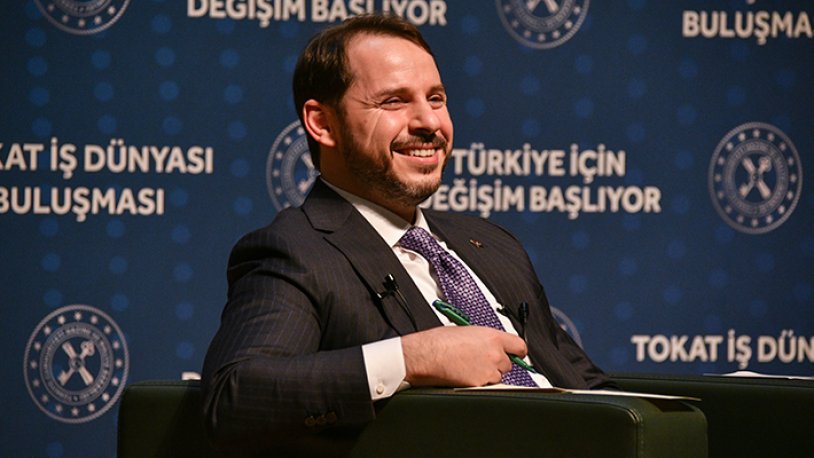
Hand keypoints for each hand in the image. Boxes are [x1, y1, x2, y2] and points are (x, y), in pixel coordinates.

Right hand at [401, 326, 527, 386]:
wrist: (426, 356)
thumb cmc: (439, 341)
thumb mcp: (466, 331)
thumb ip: (484, 338)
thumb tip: (490, 344)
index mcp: (492, 337)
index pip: (520, 346)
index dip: (518, 352)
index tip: (517, 354)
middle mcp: (494, 354)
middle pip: (508, 364)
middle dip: (497, 364)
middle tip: (481, 361)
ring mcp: (488, 371)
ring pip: (497, 376)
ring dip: (487, 374)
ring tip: (468, 367)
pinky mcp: (480, 385)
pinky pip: (486, 386)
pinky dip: (478, 383)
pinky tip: (464, 375)